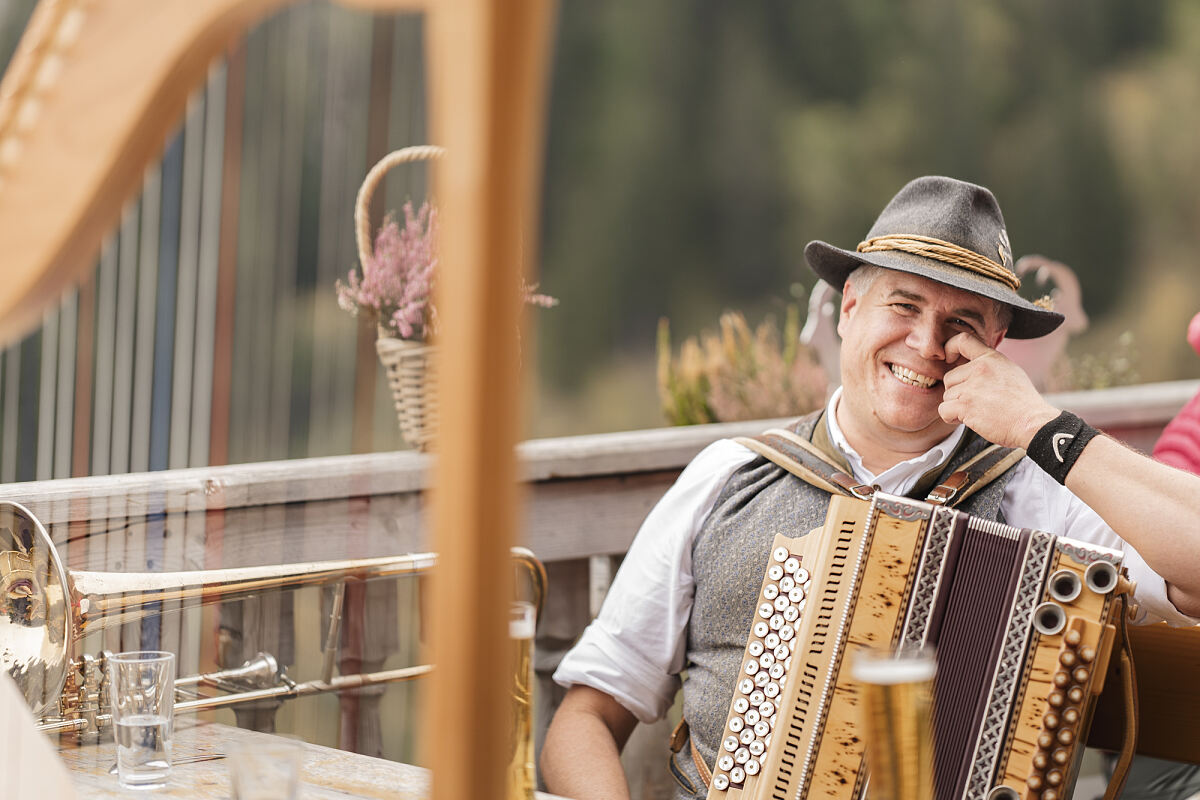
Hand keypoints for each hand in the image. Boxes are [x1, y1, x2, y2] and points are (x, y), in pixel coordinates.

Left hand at [940, 332, 1058, 448]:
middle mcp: (979, 369)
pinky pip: (943, 410)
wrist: (1032, 423)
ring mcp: (971, 387)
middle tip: (976, 402)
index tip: (949, 359)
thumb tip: (971, 364)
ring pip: (947, 395)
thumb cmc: (1023, 403)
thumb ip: (990, 365)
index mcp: (991, 358)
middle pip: (949, 377)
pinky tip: (968, 420)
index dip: (949, 348)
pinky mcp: (965, 405)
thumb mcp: (1010, 372)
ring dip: (957, 406)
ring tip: (978, 411)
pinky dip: (951, 417)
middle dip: (957, 391)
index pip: (962, 340)